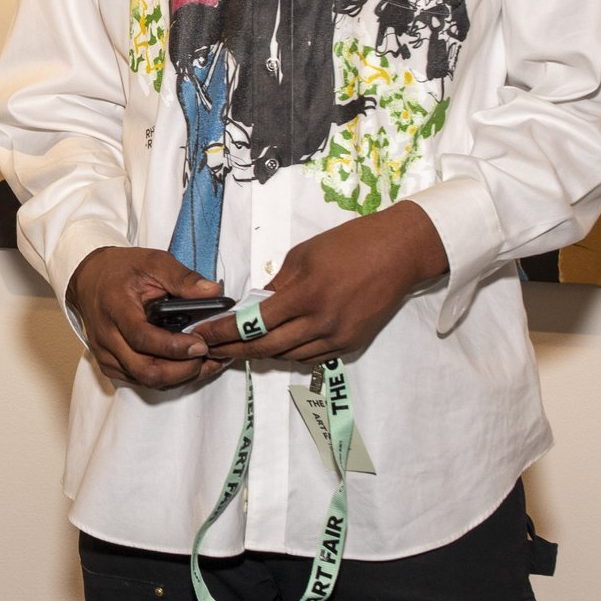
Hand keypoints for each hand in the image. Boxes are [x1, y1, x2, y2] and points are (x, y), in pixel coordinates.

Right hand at [64, 246, 224, 391]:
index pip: (142, 338)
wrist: (90, 279)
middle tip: (206, 356)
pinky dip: (167, 378)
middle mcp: (106, 336)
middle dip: (181, 370)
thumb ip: (183, 278)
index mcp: (115, 307)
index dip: (173, 347)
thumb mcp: (153, 262)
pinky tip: (185, 365)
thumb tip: (213, 292)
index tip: (200, 344)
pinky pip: (141, 380)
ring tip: (203, 362)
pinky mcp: (111, 365)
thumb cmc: (121, 270)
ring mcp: (106, 355)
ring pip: (145, 380)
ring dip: (178, 376)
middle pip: (145, 370)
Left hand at [189, 204, 447, 365]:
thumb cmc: (349, 244)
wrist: (399, 253)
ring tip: (236, 349)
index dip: (223, 332)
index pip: (253, 322)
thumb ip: (277, 285)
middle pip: (266, 348)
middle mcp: (321, 323)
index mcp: (305, 295)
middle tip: (209, 349)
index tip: (201, 334)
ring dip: (261, 354)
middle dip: (233, 350)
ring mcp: (338, 337)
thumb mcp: (302, 255)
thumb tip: (253, 306)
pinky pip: (311, 357)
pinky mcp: (351, 345)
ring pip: (288, 356)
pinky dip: (290, 353)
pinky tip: (274, 347)